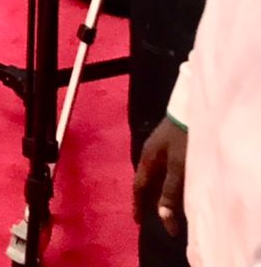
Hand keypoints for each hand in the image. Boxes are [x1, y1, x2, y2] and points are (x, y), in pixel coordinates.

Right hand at [133, 116, 186, 238]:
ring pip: (155, 174)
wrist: (192, 109)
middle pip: (146, 181)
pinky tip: (173, 183)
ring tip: (164, 204)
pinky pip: (163, 168)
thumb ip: (170, 192)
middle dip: (148, 199)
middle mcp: (150, 152)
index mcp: (147, 158)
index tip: (138, 221)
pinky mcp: (169, 142)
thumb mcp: (179, 167)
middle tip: (154, 216)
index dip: (138, 204)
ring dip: (158, 190)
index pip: (139, 186)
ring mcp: (159, 146)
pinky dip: (165, 180)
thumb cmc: (184, 139)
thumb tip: (162, 218)